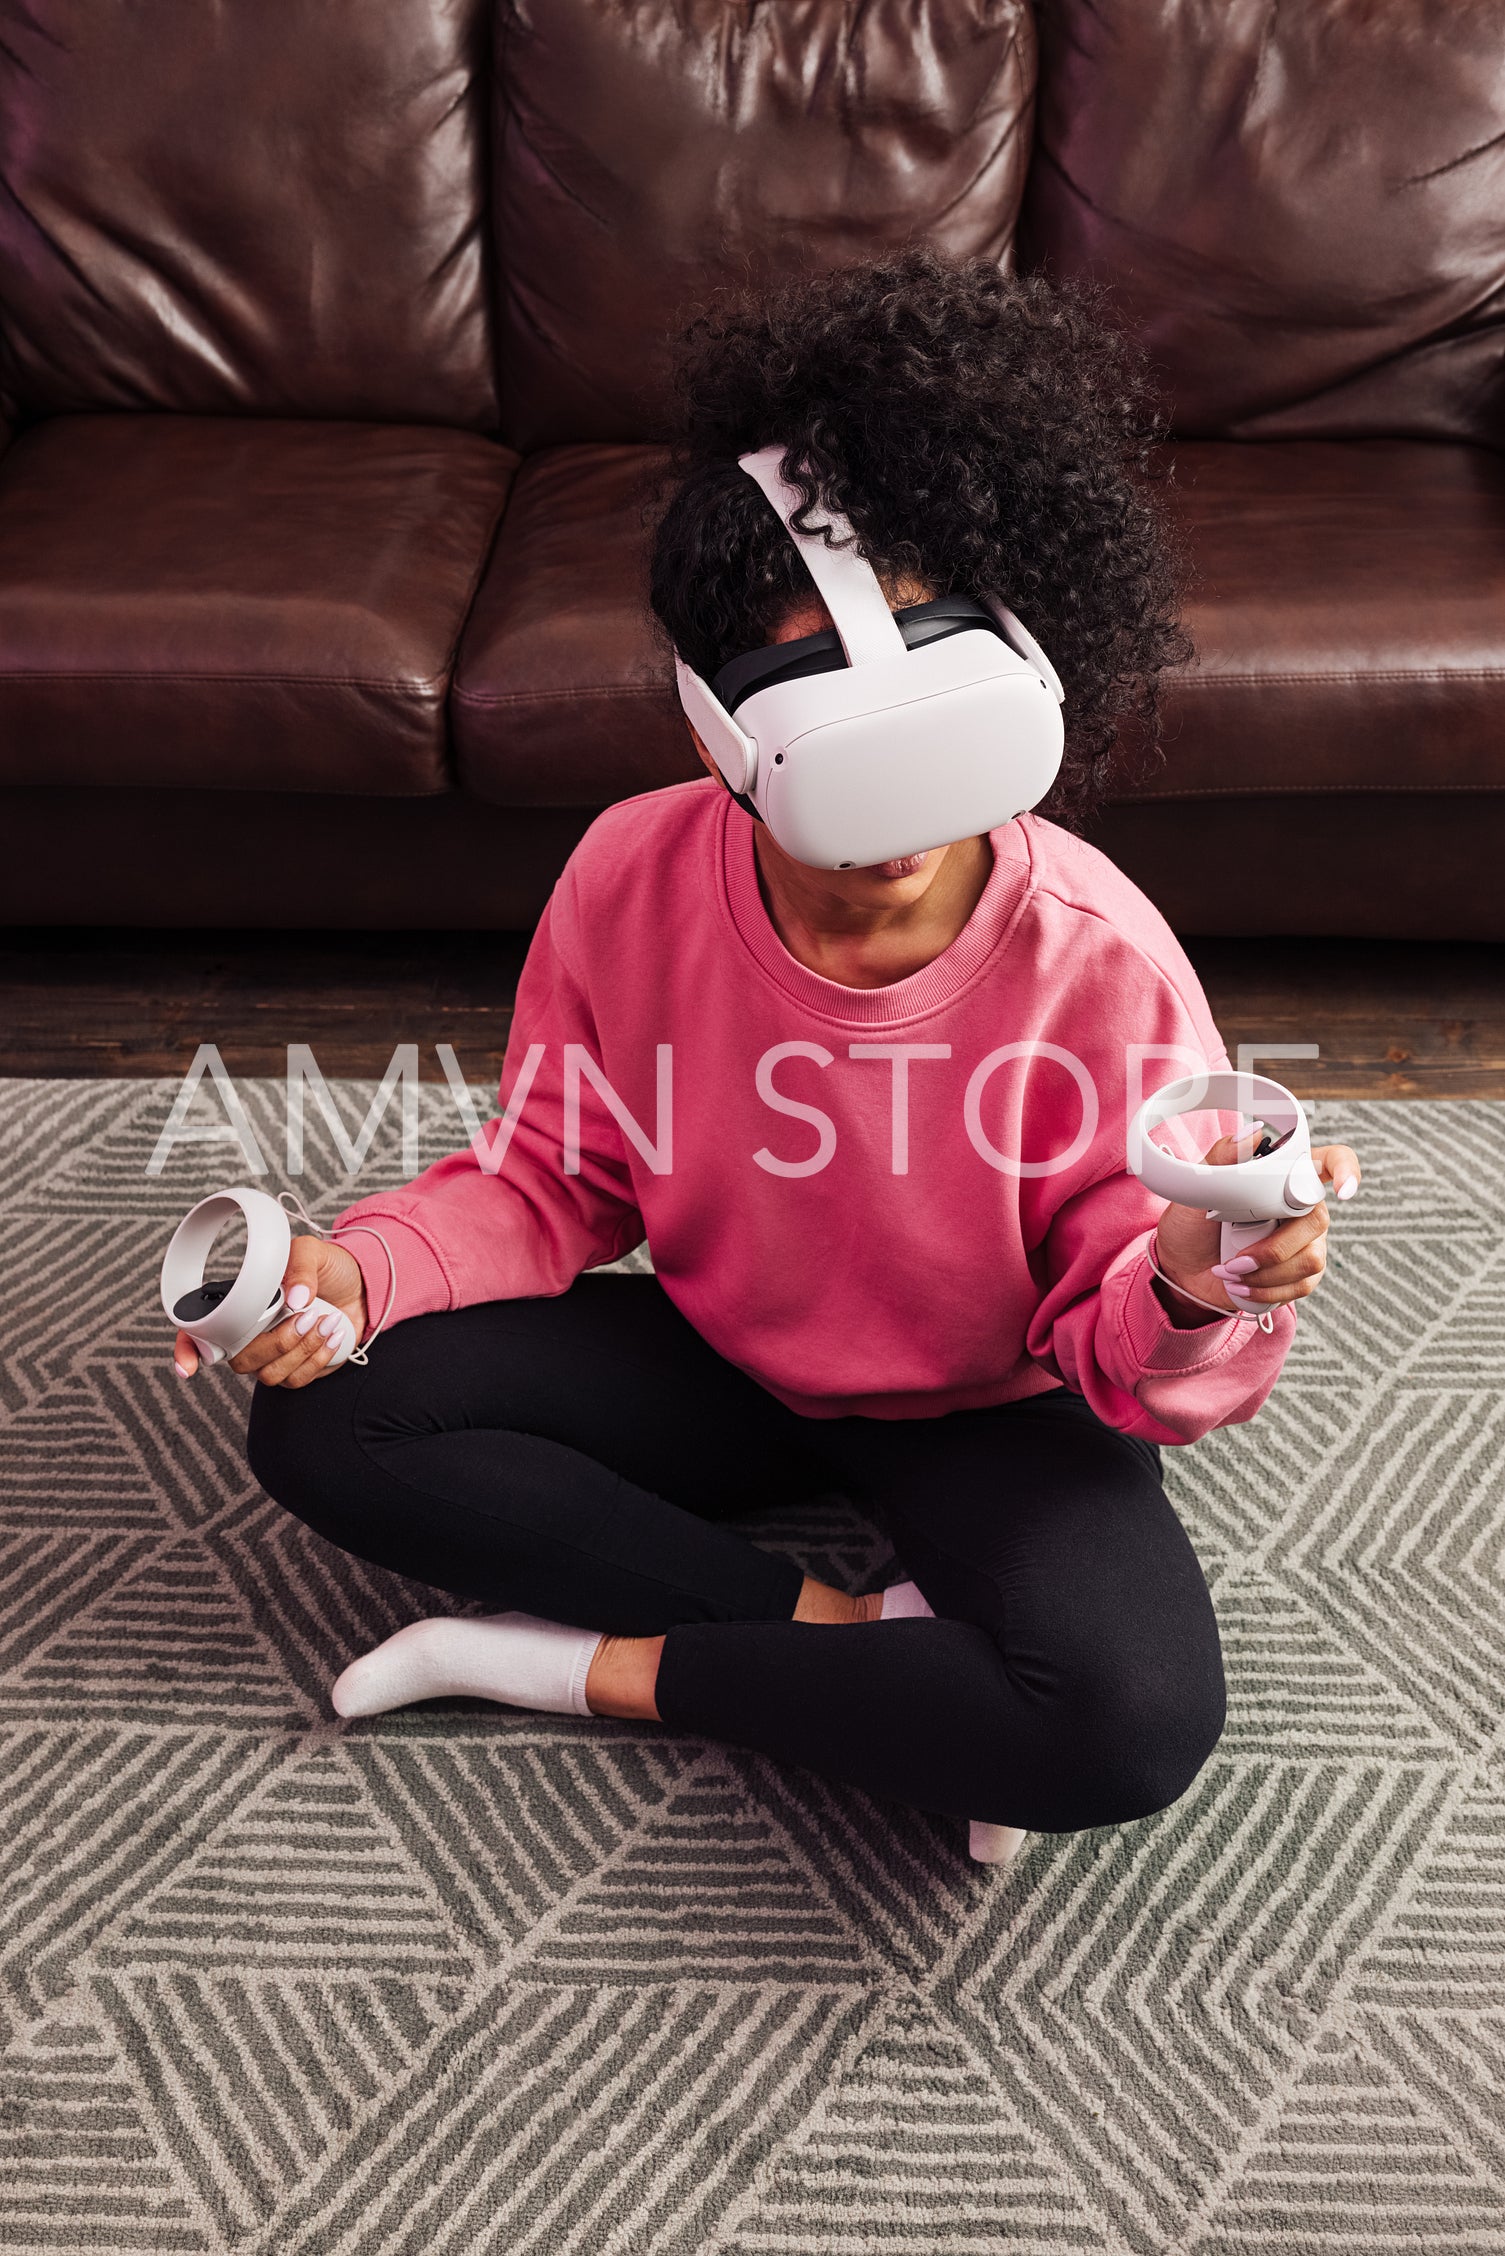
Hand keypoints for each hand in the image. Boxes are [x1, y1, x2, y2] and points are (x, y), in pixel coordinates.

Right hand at [173, 1236, 368, 1387]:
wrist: (360, 1286)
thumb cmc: (327, 1267)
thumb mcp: (311, 1251)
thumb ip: (300, 1266)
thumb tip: (294, 1299)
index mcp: (242, 1306)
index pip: (200, 1331)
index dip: (188, 1350)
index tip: (189, 1367)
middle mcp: (251, 1335)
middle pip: (241, 1361)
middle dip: (277, 1342)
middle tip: (306, 1315)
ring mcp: (273, 1357)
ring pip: (270, 1374)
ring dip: (302, 1349)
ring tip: (324, 1319)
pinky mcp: (297, 1371)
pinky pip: (297, 1380)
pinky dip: (318, 1358)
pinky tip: (332, 1334)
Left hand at [1153, 1133, 1360, 1324]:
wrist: (1182, 1267)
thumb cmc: (1193, 1223)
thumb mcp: (1198, 1189)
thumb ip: (1222, 1159)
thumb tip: (1251, 1133)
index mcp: (1284, 1176)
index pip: (1332, 1161)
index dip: (1347, 1170)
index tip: (1343, 1190)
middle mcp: (1302, 1207)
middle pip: (1318, 1220)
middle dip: (1276, 1246)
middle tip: (1237, 1257)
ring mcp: (1305, 1242)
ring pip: (1311, 1259)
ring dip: (1266, 1272)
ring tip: (1231, 1271)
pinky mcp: (1300, 1274)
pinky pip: (1302, 1285)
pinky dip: (1266, 1291)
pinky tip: (1240, 1286)